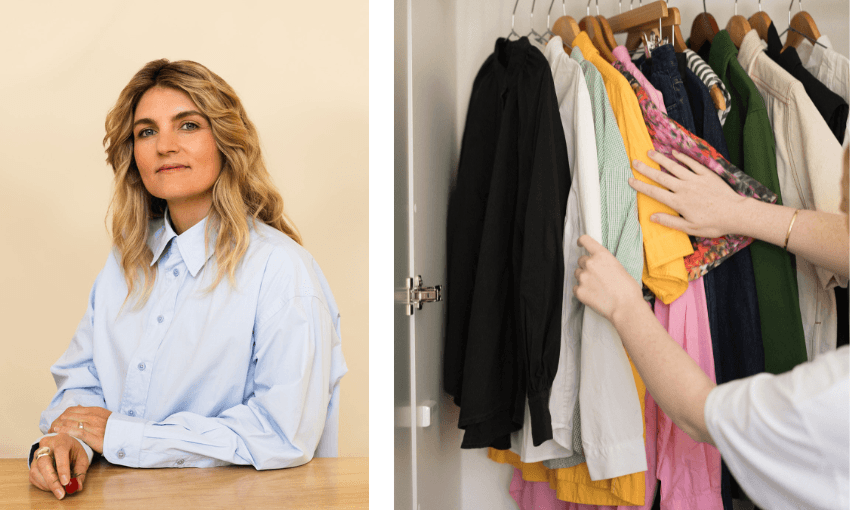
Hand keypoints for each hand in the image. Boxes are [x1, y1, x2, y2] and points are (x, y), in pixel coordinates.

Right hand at [29, 433, 89, 498]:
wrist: (62, 444)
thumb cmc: (72, 450)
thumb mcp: (81, 458)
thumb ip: (80, 471)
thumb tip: (78, 487)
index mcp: (61, 440)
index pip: (60, 452)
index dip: (62, 468)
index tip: (65, 482)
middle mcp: (46, 445)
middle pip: (43, 463)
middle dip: (52, 480)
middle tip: (60, 493)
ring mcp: (36, 454)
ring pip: (36, 471)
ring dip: (47, 484)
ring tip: (59, 490)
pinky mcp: (31, 464)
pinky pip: (33, 477)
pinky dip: (42, 485)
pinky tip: (52, 487)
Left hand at [49, 405, 111, 453]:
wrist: (128, 436)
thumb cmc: (116, 428)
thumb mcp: (104, 415)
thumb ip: (90, 412)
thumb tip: (77, 407)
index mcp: (95, 410)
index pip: (72, 410)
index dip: (61, 416)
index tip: (56, 422)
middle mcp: (92, 416)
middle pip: (67, 415)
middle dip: (56, 421)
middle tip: (50, 428)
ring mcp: (92, 425)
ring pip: (69, 422)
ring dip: (57, 427)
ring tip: (51, 432)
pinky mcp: (92, 435)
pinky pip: (75, 432)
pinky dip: (64, 431)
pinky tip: (57, 433)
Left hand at [573, 235, 643, 323]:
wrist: (625, 307)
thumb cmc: (628, 289)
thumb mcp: (619, 268)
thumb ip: (606, 263)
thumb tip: (601, 267)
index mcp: (602, 255)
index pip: (585, 240)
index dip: (581, 241)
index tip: (580, 244)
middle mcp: (590, 263)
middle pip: (581, 260)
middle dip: (586, 266)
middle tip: (596, 275)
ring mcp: (583, 277)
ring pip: (577, 273)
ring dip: (583, 277)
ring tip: (596, 287)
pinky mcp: (579, 291)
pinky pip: (575, 287)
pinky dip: (581, 290)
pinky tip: (592, 295)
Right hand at [630, 150, 747, 237]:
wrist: (735, 213)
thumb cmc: (713, 224)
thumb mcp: (689, 228)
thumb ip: (669, 221)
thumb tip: (652, 217)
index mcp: (678, 202)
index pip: (655, 192)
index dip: (641, 185)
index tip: (630, 180)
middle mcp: (684, 188)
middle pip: (660, 176)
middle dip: (646, 169)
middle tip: (634, 162)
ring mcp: (695, 179)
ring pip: (674, 167)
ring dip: (661, 159)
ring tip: (650, 152)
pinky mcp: (706, 175)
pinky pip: (692, 163)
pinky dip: (682, 157)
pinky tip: (674, 153)